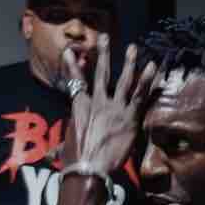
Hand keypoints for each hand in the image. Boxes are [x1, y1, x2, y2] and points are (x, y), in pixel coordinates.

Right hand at [60, 38, 156, 176]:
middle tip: (105, 38)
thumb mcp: (65, 147)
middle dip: (103, 54)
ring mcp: (114, 108)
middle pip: (101, 74)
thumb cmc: (75, 160)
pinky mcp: (129, 118)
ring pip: (123, 80)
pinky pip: (140, 95)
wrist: (90, 167)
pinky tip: (153, 67)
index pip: (76, 82)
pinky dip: (147, 80)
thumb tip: (51, 156)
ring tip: (133, 48)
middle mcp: (97, 103)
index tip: (71, 52)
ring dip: (129, 63)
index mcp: (80, 107)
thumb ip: (62, 145)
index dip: (73, 66)